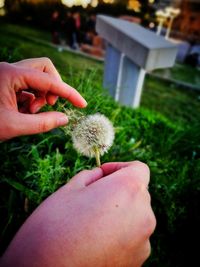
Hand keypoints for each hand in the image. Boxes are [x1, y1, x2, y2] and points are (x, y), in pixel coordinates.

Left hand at [0, 58, 86, 139]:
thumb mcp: (14, 126)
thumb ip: (43, 123)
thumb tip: (65, 119)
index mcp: (10, 74)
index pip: (48, 80)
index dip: (68, 93)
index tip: (82, 104)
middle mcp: (9, 69)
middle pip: (44, 68)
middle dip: (53, 87)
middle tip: (49, 105)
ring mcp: (7, 74)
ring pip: (37, 75)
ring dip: (41, 94)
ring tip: (31, 112)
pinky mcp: (6, 82)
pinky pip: (28, 84)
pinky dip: (32, 97)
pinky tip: (24, 111)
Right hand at [1, 161, 155, 266]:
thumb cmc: (54, 228)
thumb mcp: (68, 190)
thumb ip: (90, 176)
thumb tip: (99, 175)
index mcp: (128, 190)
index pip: (138, 169)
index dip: (119, 167)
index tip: (103, 174)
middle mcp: (143, 214)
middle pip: (137, 192)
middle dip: (118, 189)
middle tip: (93, 197)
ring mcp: (143, 240)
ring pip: (135, 215)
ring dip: (119, 212)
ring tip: (91, 222)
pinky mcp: (138, 260)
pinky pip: (133, 237)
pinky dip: (119, 233)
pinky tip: (96, 241)